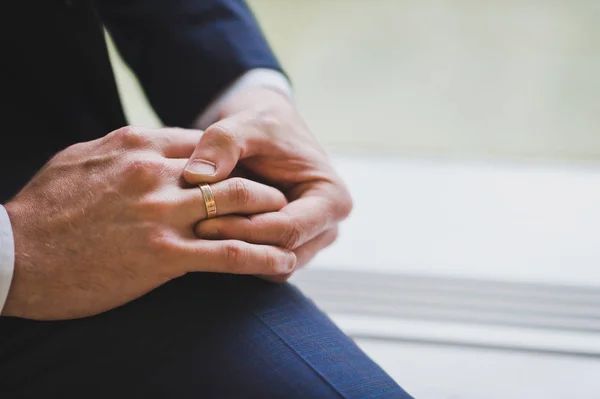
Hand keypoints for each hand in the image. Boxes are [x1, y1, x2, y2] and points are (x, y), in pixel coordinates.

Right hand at [2, 126, 294, 319]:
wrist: (12, 254)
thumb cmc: (43, 207)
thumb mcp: (83, 158)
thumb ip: (124, 150)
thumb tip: (151, 147)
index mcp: (138, 145)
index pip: (205, 145)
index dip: (232, 162)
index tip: (248, 175)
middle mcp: (157, 173)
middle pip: (231, 171)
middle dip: (262, 186)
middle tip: (279, 202)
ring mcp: (162, 213)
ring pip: (239, 207)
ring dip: (273, 219)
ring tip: (292, 229)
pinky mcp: (163, 254)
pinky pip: (229, 254)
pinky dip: (263, 258)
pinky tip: (283, 264)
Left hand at [184, 88, 352, 281]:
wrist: (267, 131)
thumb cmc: (264, 126)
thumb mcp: (245, 124)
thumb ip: (222, 144)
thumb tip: (197, 175)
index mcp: (332, 198)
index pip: (289, 230)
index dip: (244, 230)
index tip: (203, 222)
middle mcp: (328, 226)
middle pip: (283, 254)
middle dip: (239, 245)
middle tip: (194, 230)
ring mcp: (312, 241)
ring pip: (272, 267)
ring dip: (237, 252)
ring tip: (202, 229)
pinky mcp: (291, 248)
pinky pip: (264, 265)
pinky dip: (238, 253)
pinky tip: (212, 232)